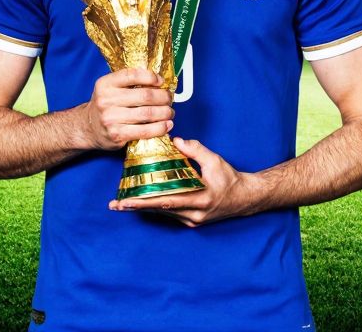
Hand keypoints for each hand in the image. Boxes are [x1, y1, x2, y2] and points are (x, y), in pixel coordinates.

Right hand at [80, 67, 174, 150]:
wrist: (88, 128)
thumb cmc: (105, 106)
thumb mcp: (110, 88)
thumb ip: (128, 82)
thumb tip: (158, 80)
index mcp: (105, 84)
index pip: (133, 75)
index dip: (151, 77)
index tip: (161, 81)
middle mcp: (106, 100)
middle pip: (145, 95)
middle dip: (163, 97)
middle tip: (170, 99)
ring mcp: (111, 118)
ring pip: (147, 114)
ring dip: (164, 113)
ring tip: (170, 112)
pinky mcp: (117, 134)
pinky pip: (144, 131)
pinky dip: (159, 128)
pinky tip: (166, 125)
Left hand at [107, 137, 261, 226]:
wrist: (245, 198)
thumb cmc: (231, 179)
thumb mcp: (215, 161)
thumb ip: (196, 150)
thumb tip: (176, 140)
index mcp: (200, 199)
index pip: (166, 201)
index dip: (144, 201)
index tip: (127, 200)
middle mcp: (194, 214)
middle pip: (159, 211)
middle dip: (136, 207)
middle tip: (115, 204)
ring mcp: (192, 219)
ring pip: (162, 213)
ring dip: (143, 208)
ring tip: (122, 203)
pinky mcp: (191, 220)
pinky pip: (169, 214)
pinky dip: (155, 207)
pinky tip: (141, 202)